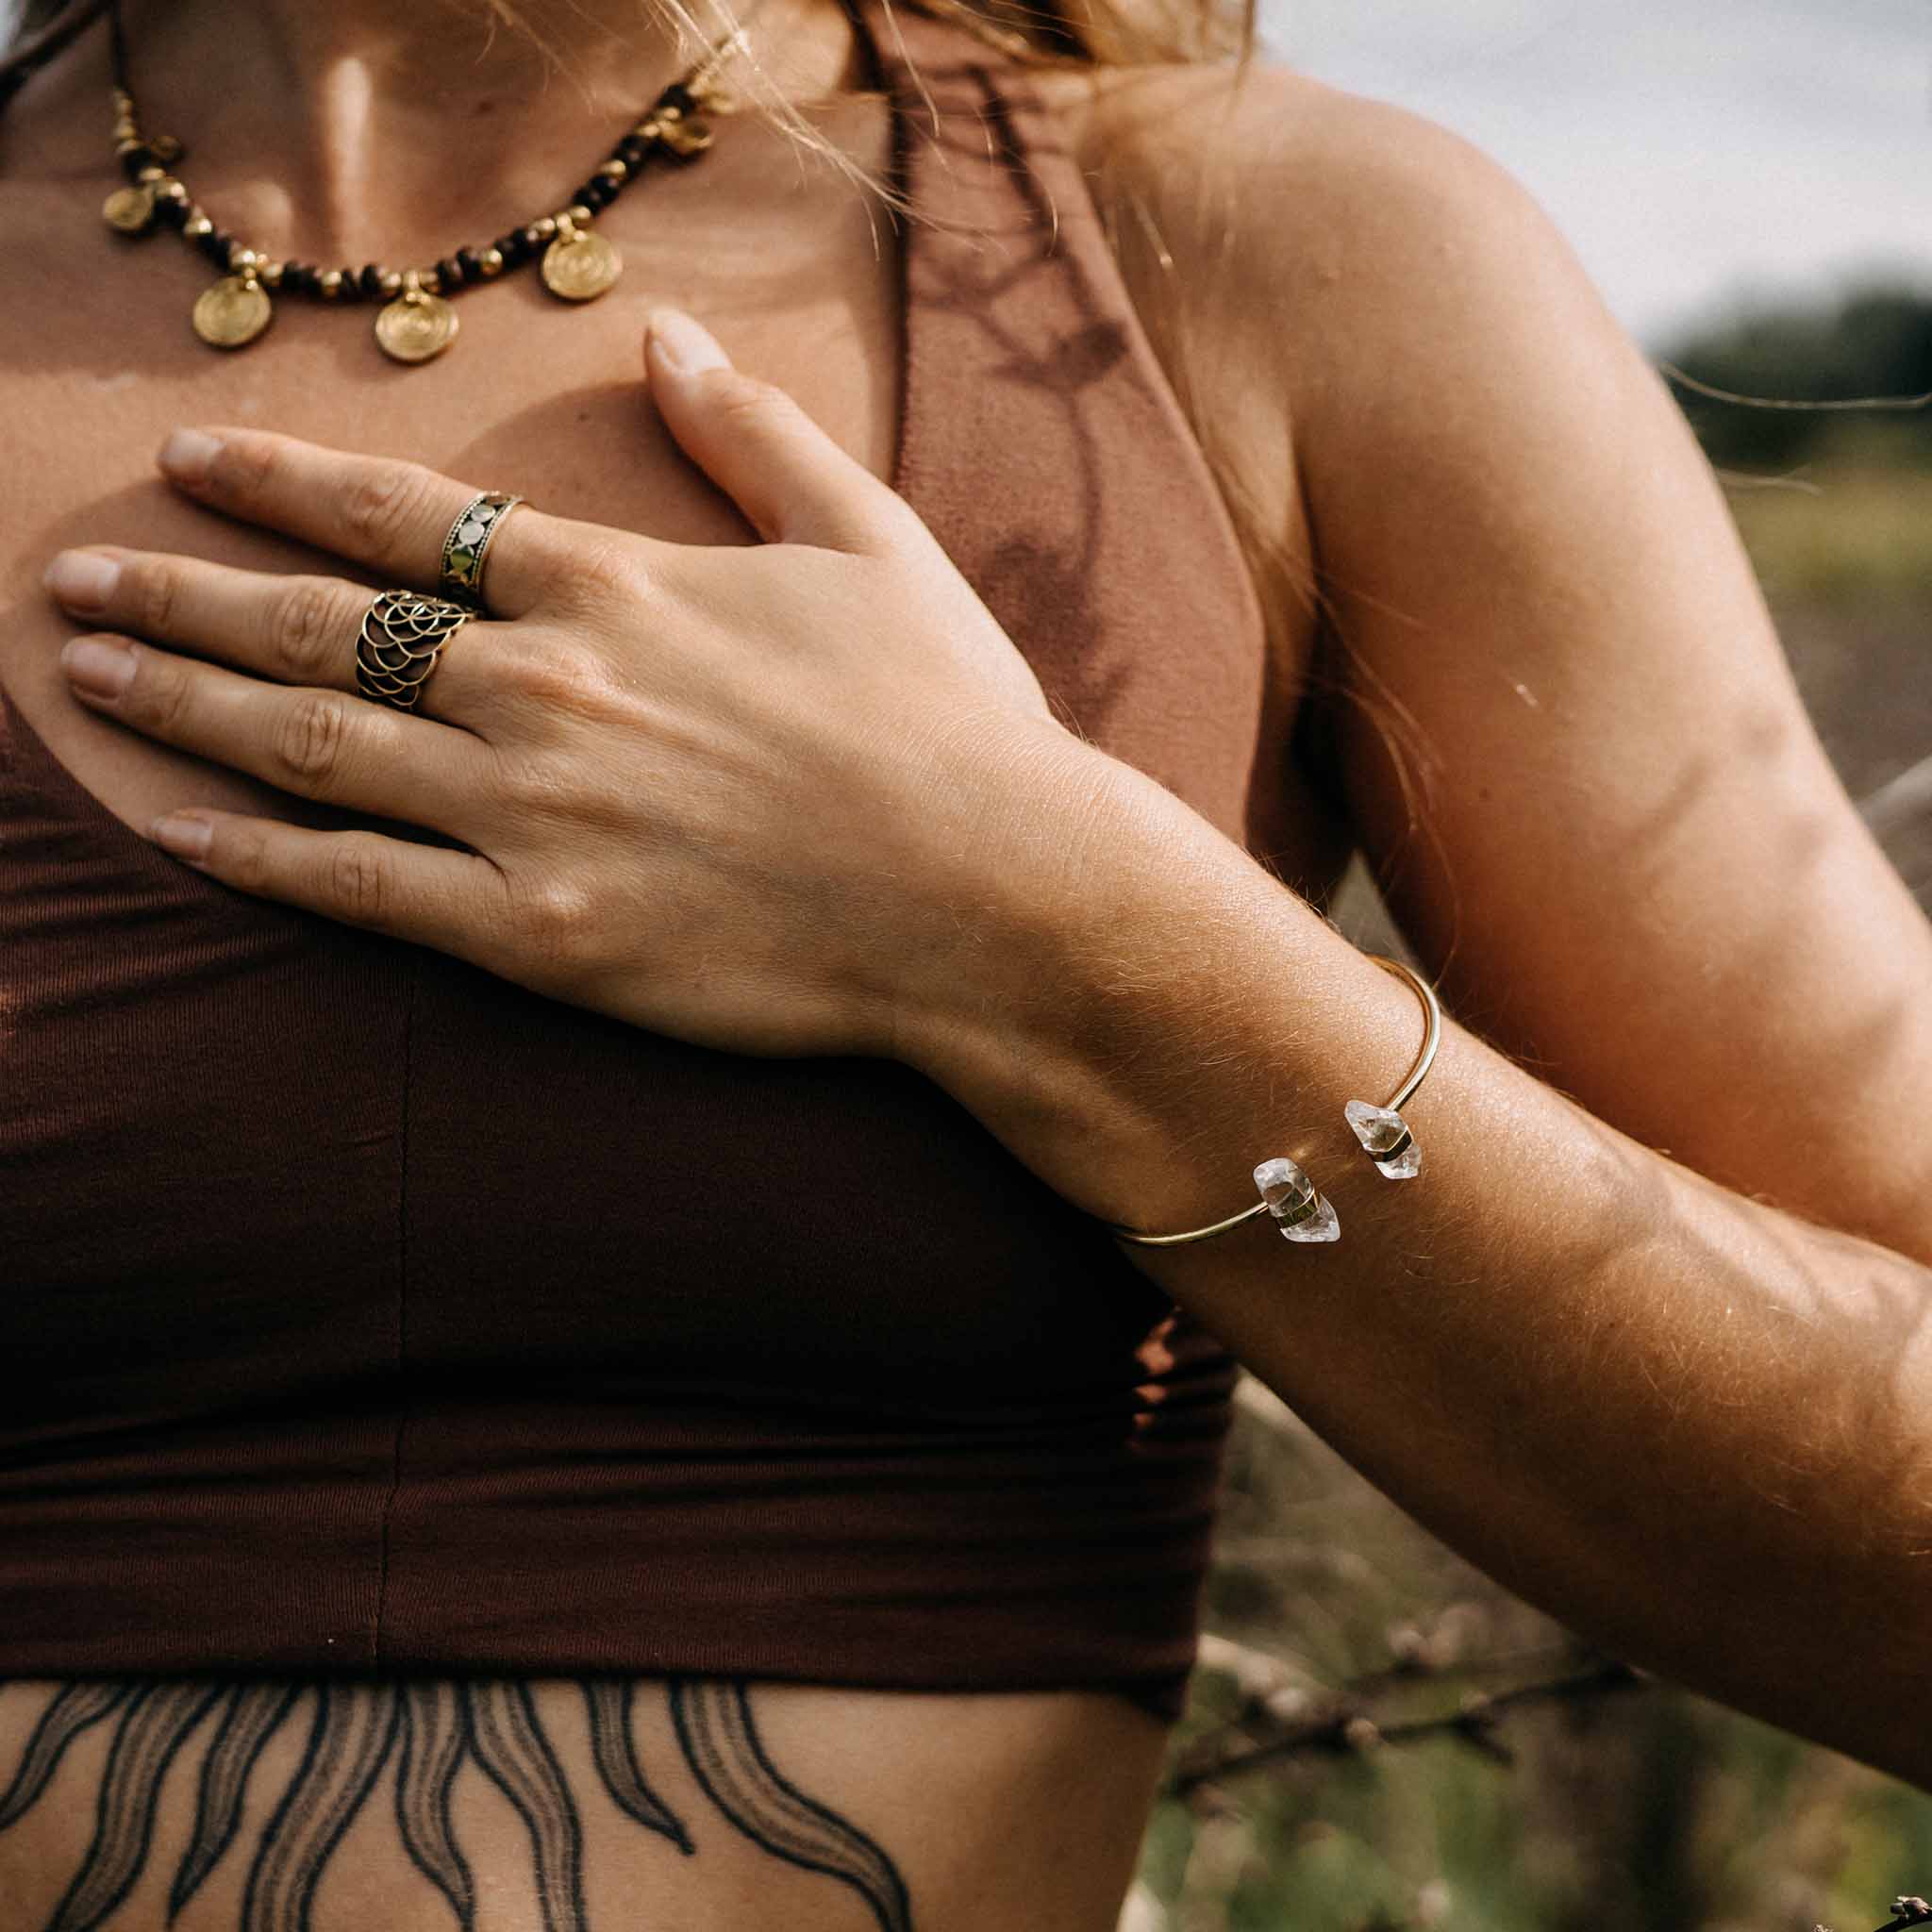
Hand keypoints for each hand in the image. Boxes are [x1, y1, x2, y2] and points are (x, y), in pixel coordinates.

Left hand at [42, 309, 1086, 1061]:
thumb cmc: (949, 720)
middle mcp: (545, 686)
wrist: (996, 894)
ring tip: (91, 671)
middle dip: (187, 589)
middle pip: (324, 624)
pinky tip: (181, 826)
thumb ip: (753, 435)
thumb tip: (659, 339)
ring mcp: (531, 814)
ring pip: (315, 745)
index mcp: (616, 587)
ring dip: (189, 701)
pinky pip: (364, 889)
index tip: (191, 460)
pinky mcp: (542, 934)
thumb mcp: (872, 539)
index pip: (405, 515)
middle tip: (78, 576)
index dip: (281, 481)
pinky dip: (262, 857)